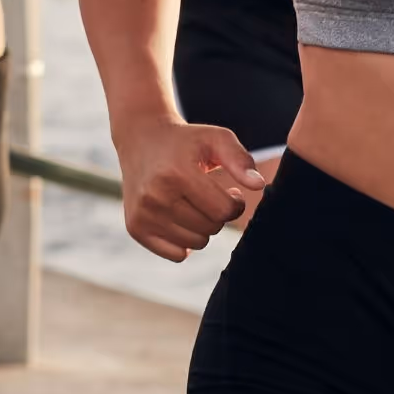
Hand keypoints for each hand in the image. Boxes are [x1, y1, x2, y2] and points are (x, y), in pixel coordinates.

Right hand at [118, 116, 267, 260]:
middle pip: (211, 228)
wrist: (141, 140)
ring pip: (197, 243)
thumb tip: (258, 185)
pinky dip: (185, 241)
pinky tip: (181, 219)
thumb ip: (240, 159)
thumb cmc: (186, 141)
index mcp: (177, 173)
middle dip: (218, 214)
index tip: (232, 193)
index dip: (235, 203)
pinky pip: (177, 255)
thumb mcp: (216, 138)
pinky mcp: (135, 228)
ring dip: (203, 228)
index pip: (223, 210)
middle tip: (210, 196)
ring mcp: (143, 215)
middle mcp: (155, 196)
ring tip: (196, 205)